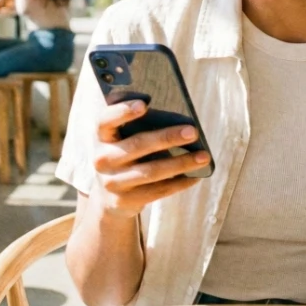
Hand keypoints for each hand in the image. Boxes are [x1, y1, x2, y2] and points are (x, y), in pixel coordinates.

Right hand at [90, 100, 206, 219]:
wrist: (108, 197)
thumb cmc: (124, 155)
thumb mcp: (122, 140)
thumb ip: (139, 128)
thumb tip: (179, 122)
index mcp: (101, 137)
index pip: (106, 120)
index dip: (122, 111)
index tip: (144, 104)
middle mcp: (102, 159)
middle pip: (137, 145)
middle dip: (167, 138)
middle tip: (193, 131)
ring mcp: (112, 182)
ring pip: (151, 171)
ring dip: (181, 163)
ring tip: (204, 157)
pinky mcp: (125, 201)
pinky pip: (157, 191)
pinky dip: (179, 183)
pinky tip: (196, 176)